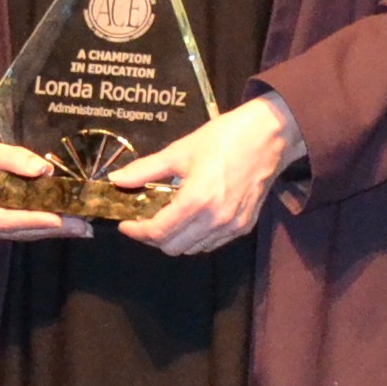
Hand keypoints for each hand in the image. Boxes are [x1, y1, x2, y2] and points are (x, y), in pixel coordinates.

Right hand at [0, 136, 90, 240]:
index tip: (59, 219)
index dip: (32, 220)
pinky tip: (63, 226)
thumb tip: (44, 169)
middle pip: (15, 231)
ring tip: (81, 228)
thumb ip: (12, 158)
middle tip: (83, 227)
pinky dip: (39, 227)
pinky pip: (17, 231)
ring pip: (18, 234)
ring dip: (50, 231)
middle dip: (51, 229)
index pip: (3, 219)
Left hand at [110, 95, 304, 254]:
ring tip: (166, 219)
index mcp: (196, 201)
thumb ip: (146, 169)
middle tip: (144, 221)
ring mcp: (232, 227)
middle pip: (173, 247)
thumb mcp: (180, 151)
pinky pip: (212, 244)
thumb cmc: (224, 138)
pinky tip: (190, 220)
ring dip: (175, 239)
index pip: (158, 232)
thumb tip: (117, 179)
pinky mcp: (244, 227)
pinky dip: (196, 238)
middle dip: (153, 238)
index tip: (126, 224)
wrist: (270, 136)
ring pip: (192, 249)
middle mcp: (215, 220)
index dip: (137, 232)